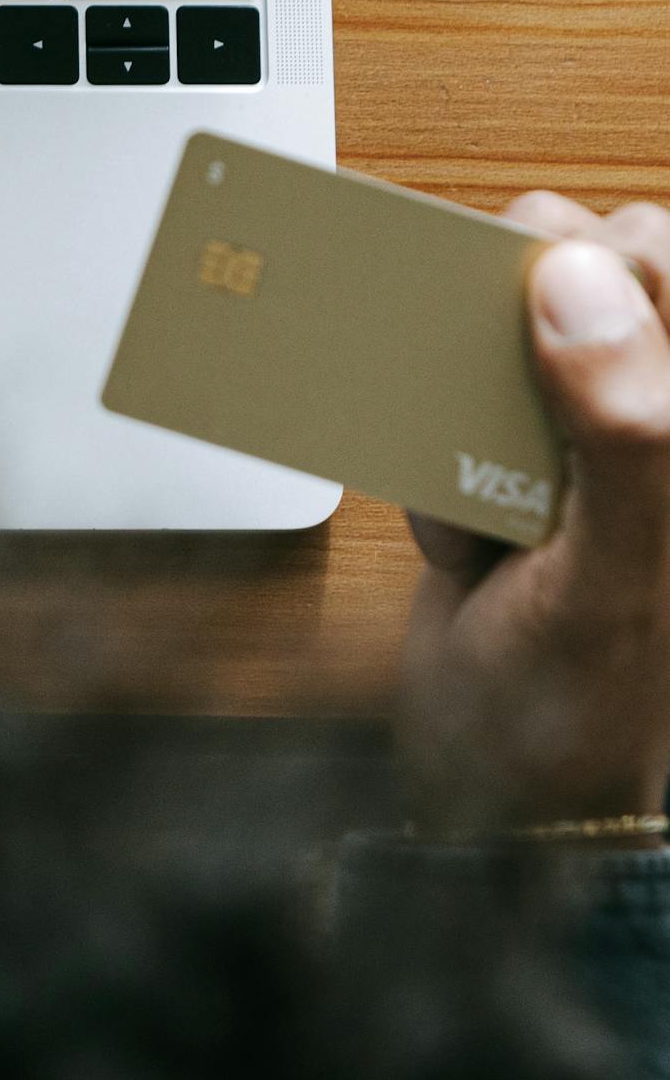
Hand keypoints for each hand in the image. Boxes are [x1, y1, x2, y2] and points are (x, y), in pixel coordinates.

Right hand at [396, 192, 669, 838]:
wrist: (512, 820)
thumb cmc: (592, 719)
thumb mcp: (618, 580)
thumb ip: (626, 428)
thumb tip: (573, 278)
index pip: (669, 265)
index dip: (608, 259)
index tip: (539, 296)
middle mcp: (657, 429)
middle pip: (591, 277)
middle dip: (522, 324)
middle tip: (498, 397)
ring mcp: (588, 453)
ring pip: (509, 338)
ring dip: (469, 396)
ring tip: (479, 482)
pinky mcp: (516, 483)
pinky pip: (452, 415)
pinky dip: (434, 460)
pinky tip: (464, 542)